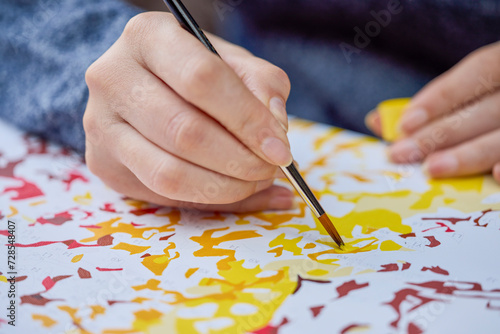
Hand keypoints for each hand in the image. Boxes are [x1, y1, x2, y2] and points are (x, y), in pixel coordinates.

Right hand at [84, 12, 293, 211]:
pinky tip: (235, 191)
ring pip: (169, 173)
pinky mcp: (104, 162)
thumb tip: (277, 133)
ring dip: (225, 187)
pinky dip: (208, 200)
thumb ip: (262, 86)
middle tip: (271, 168)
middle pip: (184, 132)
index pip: (202, 79)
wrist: (143, 82)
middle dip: (240, 160)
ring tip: (256, 181)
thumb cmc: (194, 69)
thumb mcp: (233, 62)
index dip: (247, 119)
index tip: (280, 148)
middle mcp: (112, 78)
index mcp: (147, 36)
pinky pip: (162, 194)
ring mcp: (101, 124)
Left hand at [366, 41, 499, 182]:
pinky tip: (495, 176)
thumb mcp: (464, 91)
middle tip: (402, 153)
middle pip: (488, 109)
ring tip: (432, 168)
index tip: (406, 122)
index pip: (480, 70)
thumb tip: (377, 120)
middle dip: (441, 133)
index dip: (443, 96)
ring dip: (468, 154)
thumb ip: (430, 104)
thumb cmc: (484, 100)